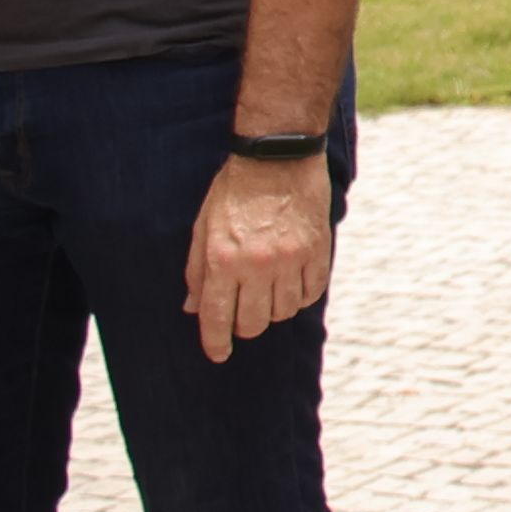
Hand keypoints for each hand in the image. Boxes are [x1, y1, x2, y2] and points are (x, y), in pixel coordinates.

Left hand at [187, 150, 337, 359]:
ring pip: (284, 311)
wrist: (277, 156)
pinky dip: (300, 296)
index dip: (215, 343)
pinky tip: (291, 285)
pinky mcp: (316, 250)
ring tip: (268, 294)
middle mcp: (257, 265)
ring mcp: (290, 258)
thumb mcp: (203, 229)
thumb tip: (193, 309)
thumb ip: (197, 272)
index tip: (218, 355)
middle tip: (243, 315)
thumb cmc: (233, 192)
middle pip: (254, 322)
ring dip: (273, 310)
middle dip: (245, 326)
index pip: (218, 318)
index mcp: (223, 260)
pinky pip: (311, 292)